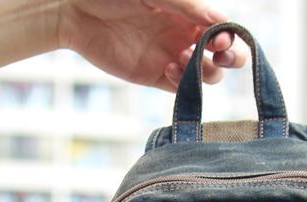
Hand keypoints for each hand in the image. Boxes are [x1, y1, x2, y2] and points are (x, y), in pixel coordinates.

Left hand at [57, 0, 247, 90]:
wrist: (75, 10)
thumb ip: (188, 7)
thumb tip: (220, 22)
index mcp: (190, 12)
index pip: (224, 29)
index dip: (230, 37)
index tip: (220, 38)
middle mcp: (187, 35)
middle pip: (225, 56)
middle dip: (231, 58)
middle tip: (220, 56)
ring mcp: (174, 57)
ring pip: (207, 75)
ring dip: (203, 70)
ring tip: (181, 57)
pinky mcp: (156, 77)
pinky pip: (182, 88)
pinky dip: (183, 83)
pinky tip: (168, 68)